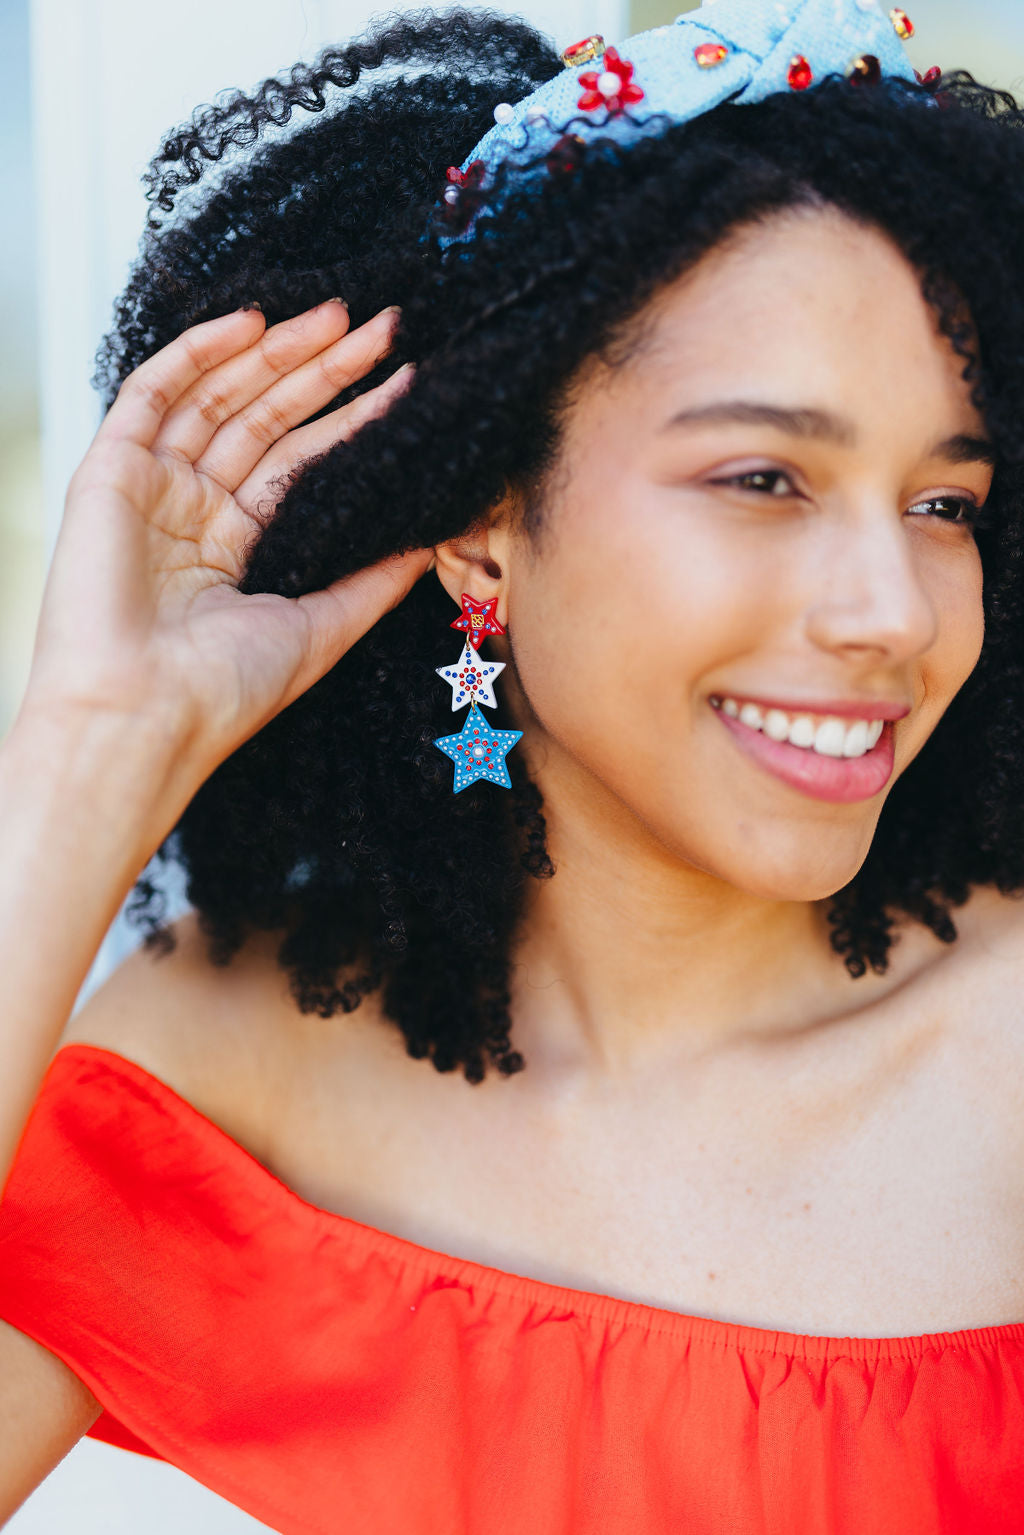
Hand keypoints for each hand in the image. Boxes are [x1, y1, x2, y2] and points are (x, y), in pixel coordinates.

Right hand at [18, 299, 430, 778]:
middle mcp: (197, 512)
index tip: (407, 379)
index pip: (305, 461)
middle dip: (326, 370)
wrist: (144, 714)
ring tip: (338, 315)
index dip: (354, 418)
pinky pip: (152, 394)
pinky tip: (251, 320)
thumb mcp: (324, 627)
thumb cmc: (226, 690)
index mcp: (242, 548)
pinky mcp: (109, 471)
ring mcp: (154, 489)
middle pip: (268, 418)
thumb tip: (435, 534)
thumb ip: (377, 578)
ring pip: (219, 397)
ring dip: (275, 351)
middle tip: (384, 326)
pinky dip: (197, 353)